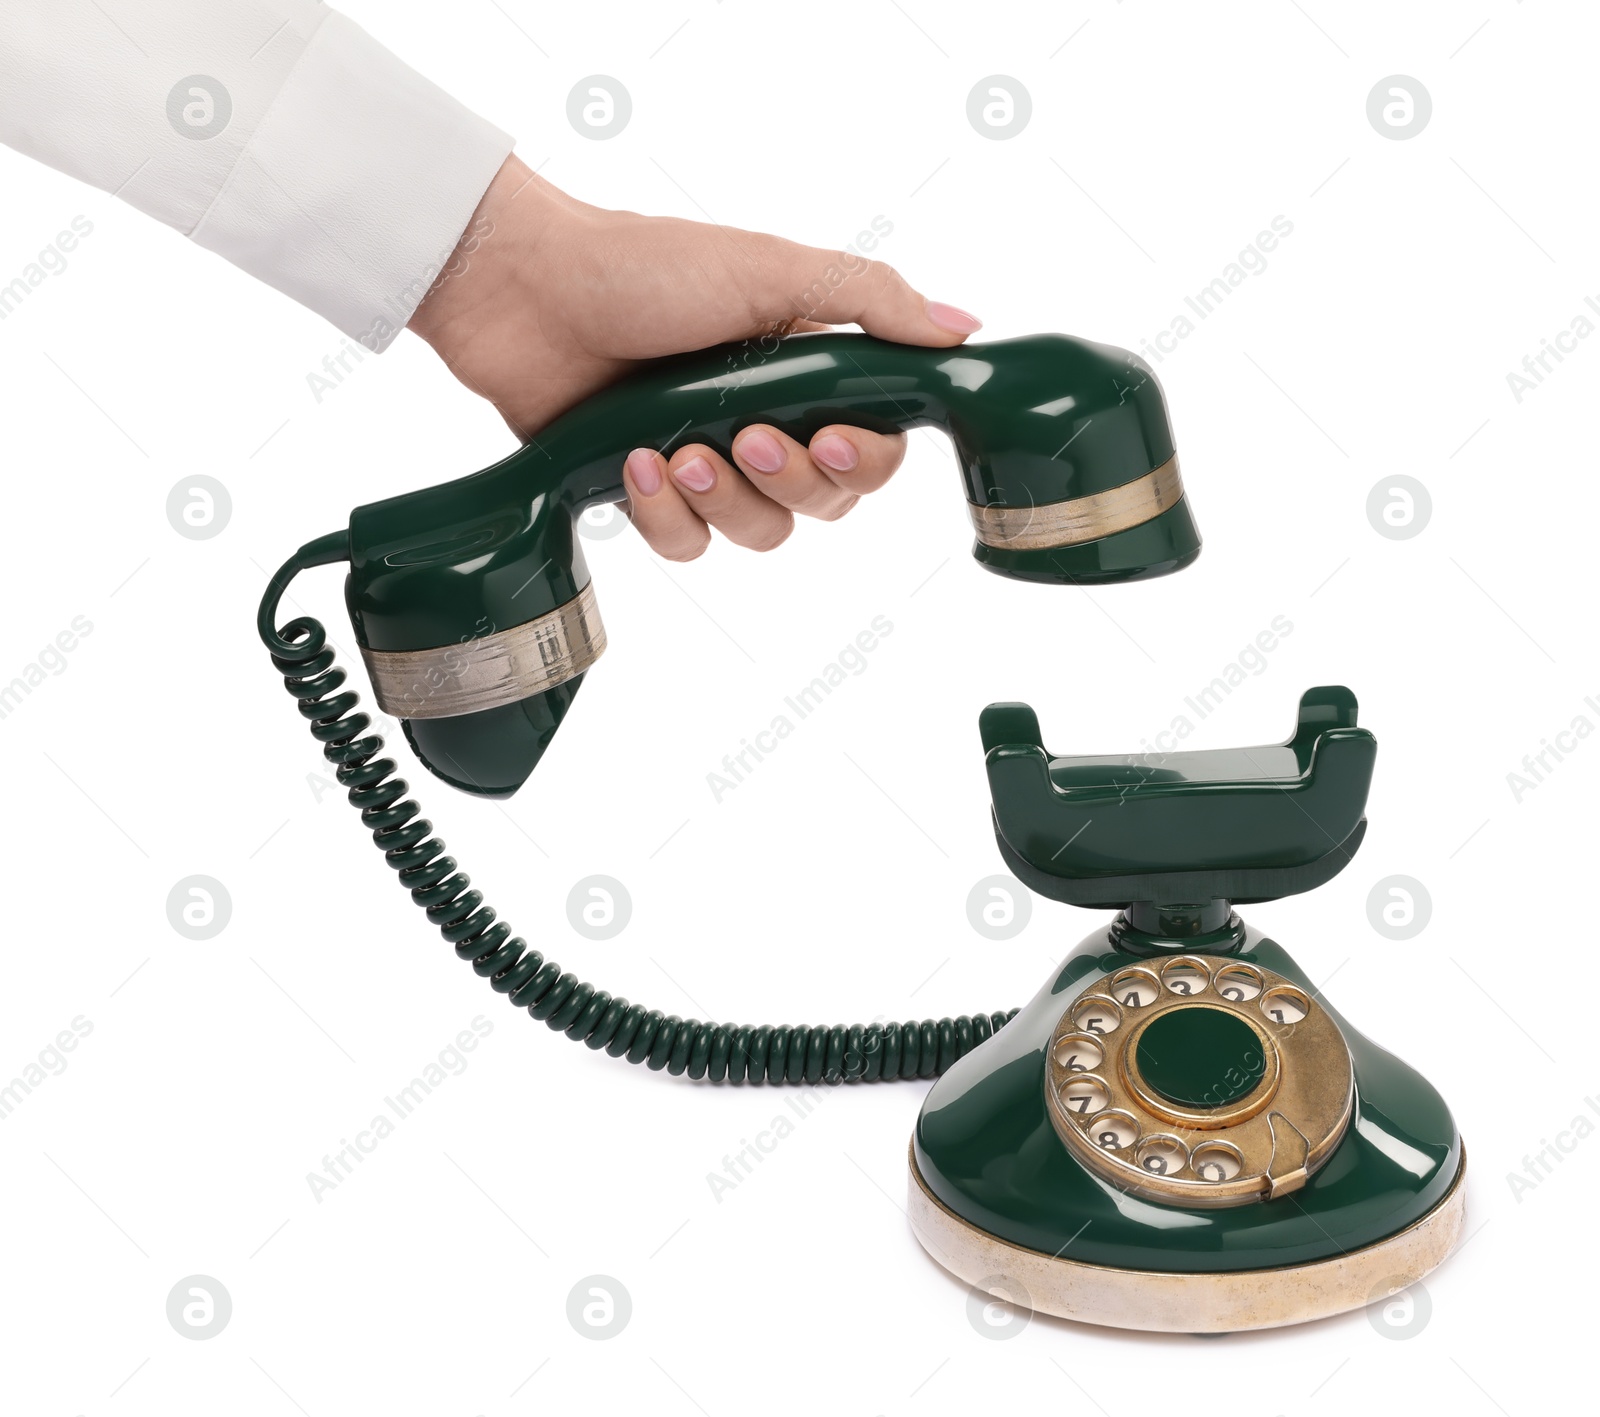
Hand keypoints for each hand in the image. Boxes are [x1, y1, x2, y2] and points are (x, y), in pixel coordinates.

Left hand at [408, 154, 980, 559]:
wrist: (524, 290)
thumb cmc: (645, 267)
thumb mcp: (772, 269)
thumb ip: (871, 301)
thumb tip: (964, 329)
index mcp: (805, 370)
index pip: (873, 450)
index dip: (862, 463)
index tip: (829, 441)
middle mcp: (763, 420)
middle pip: (822, 504)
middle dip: (786, 482)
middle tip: (744, 439)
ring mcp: (704, 460)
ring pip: (758, 533)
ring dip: (721, 501)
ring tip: (672, 451)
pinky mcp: (645, 492)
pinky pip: (685, 546)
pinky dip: (662, 516)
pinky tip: (633, 465)